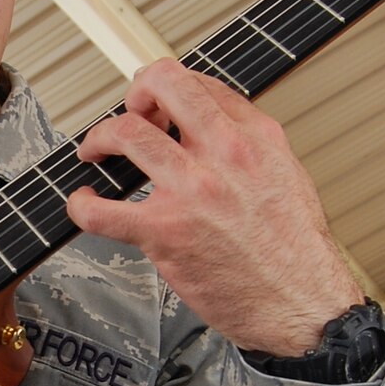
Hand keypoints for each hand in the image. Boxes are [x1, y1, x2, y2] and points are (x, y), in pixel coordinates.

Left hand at [69, 60, 361, 353]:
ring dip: (99, 138)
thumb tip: (213, 128)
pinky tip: (84, 204)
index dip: (167, 88)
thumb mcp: (286, 173)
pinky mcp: (164, 233)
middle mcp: (222, 155)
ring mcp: (191, 191)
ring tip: (96, 152)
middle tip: (127, 114)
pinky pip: (101, 211)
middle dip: (134, 94)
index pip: (197, 82)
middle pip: (160, 87)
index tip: (157, 105)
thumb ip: (248, 145)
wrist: (302, 302)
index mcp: (253, 137)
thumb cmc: (294, 250)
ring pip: (125, 134)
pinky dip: (82, 205)